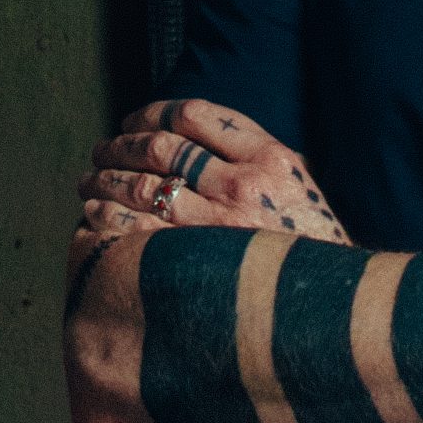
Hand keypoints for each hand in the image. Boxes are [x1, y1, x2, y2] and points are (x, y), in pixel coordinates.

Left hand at [80, 98, 351, 242]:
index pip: (195, 115)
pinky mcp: (196, 263)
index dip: (152, 113)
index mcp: (270, 158)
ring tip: (89, 182)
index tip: (132, 121)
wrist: (333, 308)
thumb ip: (256, 160)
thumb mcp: (300, 189)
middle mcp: (243, 185)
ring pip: (141, 185)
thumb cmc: (311, 249)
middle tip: (100, 152)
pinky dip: (106, 219)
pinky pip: (135, 231)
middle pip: (160, 148)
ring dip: (105, 180)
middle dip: (119, 146)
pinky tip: (94, 216)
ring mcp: (218, 225)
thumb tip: (196, 138)